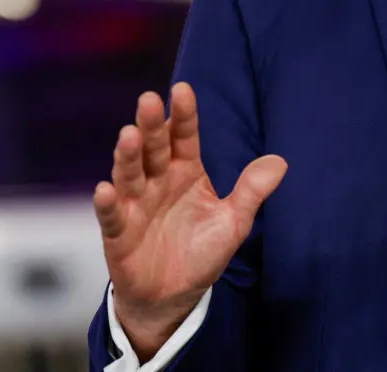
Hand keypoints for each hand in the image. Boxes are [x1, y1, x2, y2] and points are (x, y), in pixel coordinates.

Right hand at [93, 82, 287, 359]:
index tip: (182, 90)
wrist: (175, 296)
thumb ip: (252, 191)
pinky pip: (112, 215)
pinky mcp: (119, 233)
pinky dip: (108, 202)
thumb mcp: (234, 222)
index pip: (184, 137)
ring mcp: (136, 205)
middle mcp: (158, 181)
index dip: (184, 115)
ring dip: (127, 155)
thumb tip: (280, 161)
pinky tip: (105, 189)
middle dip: (151, 125)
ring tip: (129, 135)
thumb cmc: (201, 251)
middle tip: (149, 100)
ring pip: (129, 174)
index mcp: (186, 171)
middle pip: (154, 148)